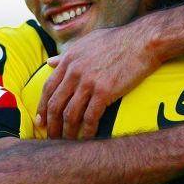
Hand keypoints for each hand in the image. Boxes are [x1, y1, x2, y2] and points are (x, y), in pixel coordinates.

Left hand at [37, 25, 160, 138]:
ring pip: (70, 114)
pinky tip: (87, 138)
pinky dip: (87, 131)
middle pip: (55, 104)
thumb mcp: (87, 42)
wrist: (143, 41)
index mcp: (69, 59)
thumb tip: (50, 62)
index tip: (40, 121)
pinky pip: (91, 117)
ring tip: (67, 143)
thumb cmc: (118, 40)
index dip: (42, 107)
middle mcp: (74, 71)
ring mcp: (89, 82)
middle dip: (51, 124)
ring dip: (67, 132)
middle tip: (51, 137)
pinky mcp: (105, 92)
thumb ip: (67, 54)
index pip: (48, 88)